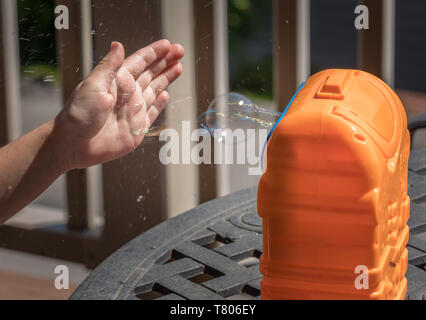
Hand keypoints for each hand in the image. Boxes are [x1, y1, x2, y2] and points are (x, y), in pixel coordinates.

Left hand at [55, 39, 183, 169]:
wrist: (74, 145)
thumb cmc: (78, 115)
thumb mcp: (93, 85)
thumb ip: (109, 66)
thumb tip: (118, 45)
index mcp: (117, 81)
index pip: (140, 62)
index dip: (154, 53)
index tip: (168, 45)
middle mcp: (127, 94)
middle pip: (151, 73)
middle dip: (165, 62)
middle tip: (179, 51)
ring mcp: (133, 110)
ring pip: (155, 90)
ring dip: (166, 78)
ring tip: (178, 67)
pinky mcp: (137, 128)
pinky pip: (152, 112)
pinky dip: (160, 103)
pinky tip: (166, 95)